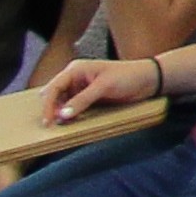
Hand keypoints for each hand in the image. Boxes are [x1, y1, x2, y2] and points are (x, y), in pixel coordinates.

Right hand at [42, 55, 161, 121]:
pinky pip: (74, 109)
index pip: (54, 87)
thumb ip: (83, 100)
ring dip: (61, 114)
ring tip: (59, 126)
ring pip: (63, 104)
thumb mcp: (104, 86)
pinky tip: (70, 124)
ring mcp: (81, 89)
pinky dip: (71, 116)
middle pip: (55, 96)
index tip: (47, 121)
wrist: (148, 80)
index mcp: (76, 70)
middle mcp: (76, 78)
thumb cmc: (128, 76)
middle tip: (50, 126)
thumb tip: (62, 115)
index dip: (48, 104)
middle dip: (51, 110)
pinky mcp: (89, 99)